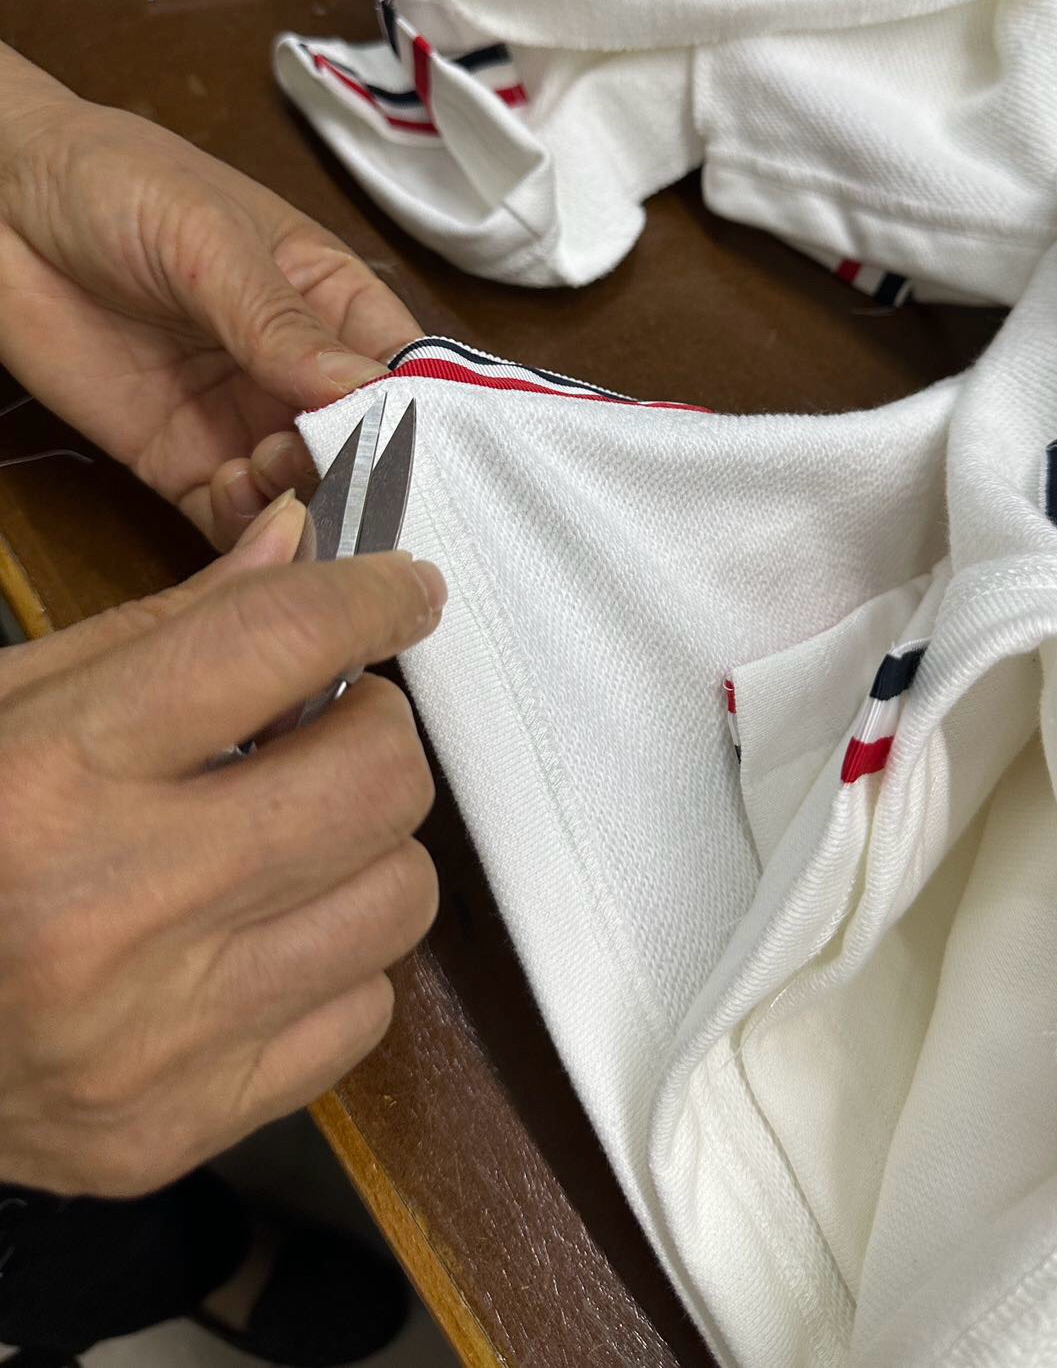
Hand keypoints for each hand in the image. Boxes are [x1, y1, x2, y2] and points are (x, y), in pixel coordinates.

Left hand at [0, 44, 421, 547]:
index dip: (424, 418)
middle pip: (365, 447)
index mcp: (332, 301)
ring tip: (280, 485)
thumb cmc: (115, 183)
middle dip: (365, 476)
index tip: (427, 456)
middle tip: (343, 482)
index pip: (404, 372)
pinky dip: (251, 534)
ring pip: (309, 492)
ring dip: (308, 506)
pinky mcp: (183, 463)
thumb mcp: (211, 240)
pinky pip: (236, 519)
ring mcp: (243, 421)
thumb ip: (283, 324)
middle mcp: (299, 372)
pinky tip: (243, 510)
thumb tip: (367, 391)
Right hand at [0, 492, 444, 1196]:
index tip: (403, 592)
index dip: (370, 599)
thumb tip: (301, 545)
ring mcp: (149, 1036)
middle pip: (375, 782)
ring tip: (290, 837)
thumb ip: (167, 627)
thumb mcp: (6, 706)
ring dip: (366, 848)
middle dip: (378, 732)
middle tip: (333, 727)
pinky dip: (334, 962)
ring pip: (395, 900)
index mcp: (50, 775)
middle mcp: (104, 909)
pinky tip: (257, 939)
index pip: (274, 647)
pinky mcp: (173, 1126)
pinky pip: (360, 1015)